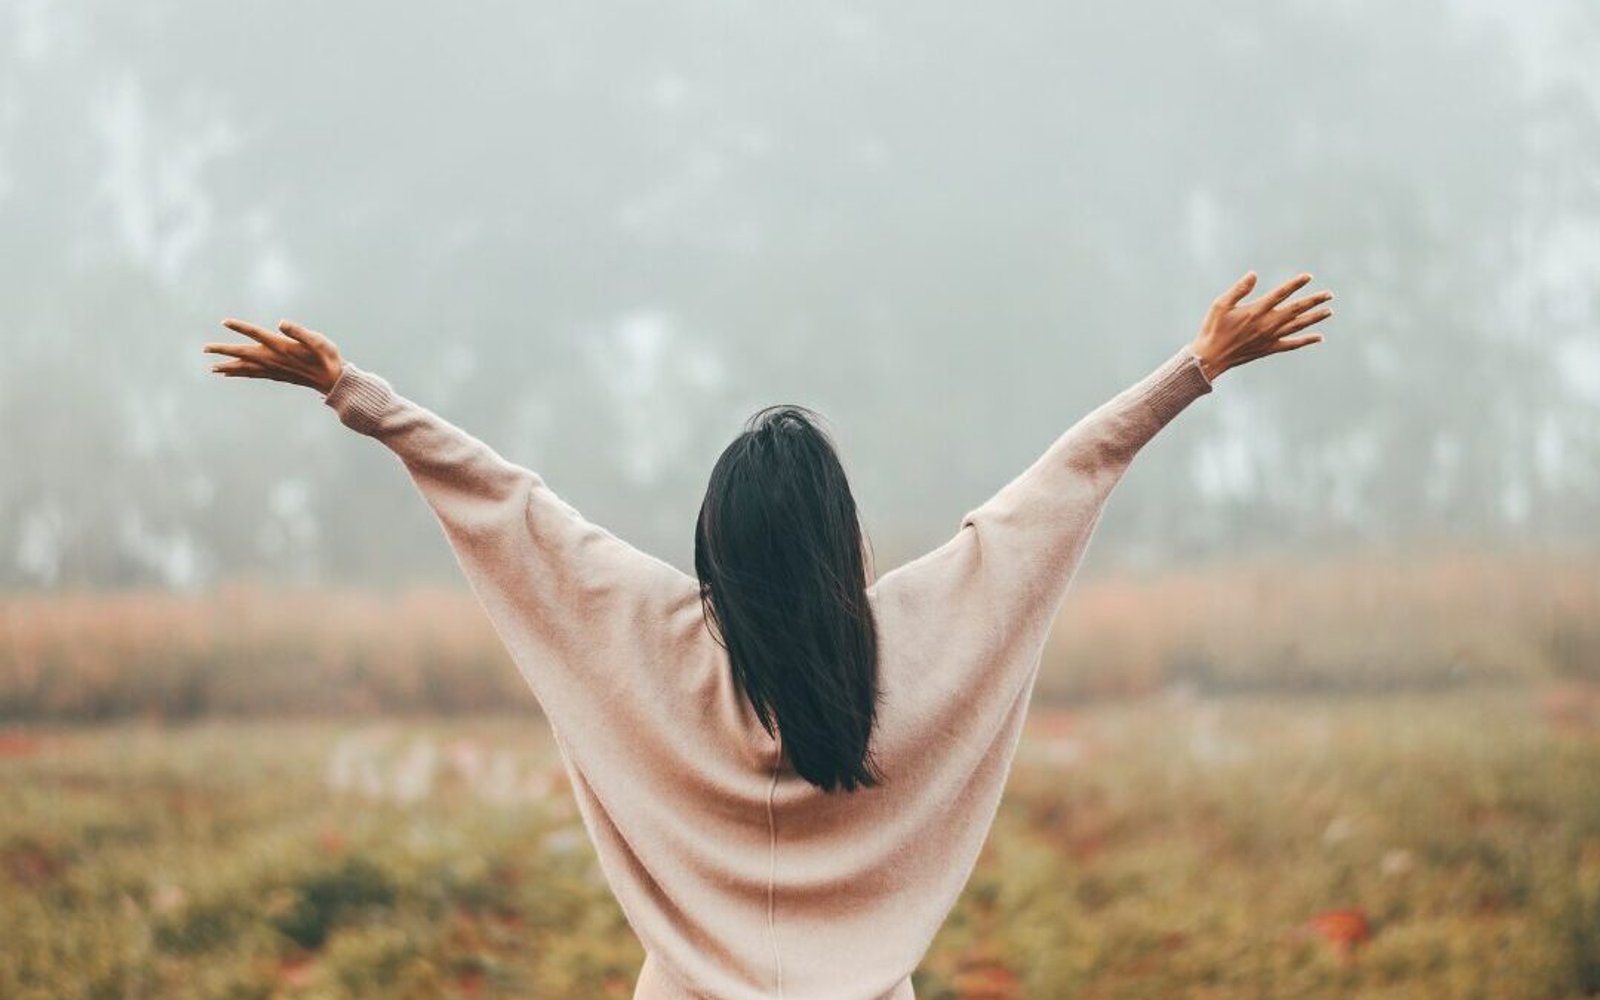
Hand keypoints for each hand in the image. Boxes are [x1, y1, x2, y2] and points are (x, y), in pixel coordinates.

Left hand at [203, 319, 346, 393]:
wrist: (332, 381)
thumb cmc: (327, 358)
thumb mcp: (318, 341)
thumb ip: (299, 332)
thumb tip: (281, 323)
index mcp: (282, 347)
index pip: (257, 335)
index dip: (241, 327)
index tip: (225, 322)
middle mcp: (274, 359)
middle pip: (244, 353)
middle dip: (224, 351)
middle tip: (205, 349)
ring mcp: (274, 369)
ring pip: (245, 368)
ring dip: (228, 366)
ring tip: (212, 367)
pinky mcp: (276, 375)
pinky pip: (253, 374)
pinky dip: (239, 373)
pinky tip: (230, 374)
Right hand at [1186, 271, 1332, 380]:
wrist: (1211, 357)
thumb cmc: (1213, 328)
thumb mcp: (1220, 304)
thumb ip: (1239, 289)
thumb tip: (1254, 274)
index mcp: (1256, 311)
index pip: (1280, 293)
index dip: (1295, 284)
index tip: (1308, 277)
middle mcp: (1267, 324)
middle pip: (1296, 310)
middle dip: (1314, 301)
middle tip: (1329, 295)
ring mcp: (1270, 338)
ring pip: (1298, 326)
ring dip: (1315, 318)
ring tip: (1328, 311)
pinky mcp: (1269, 348)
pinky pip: (1292, 344)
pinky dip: (1306, 340)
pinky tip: (1319, 337)